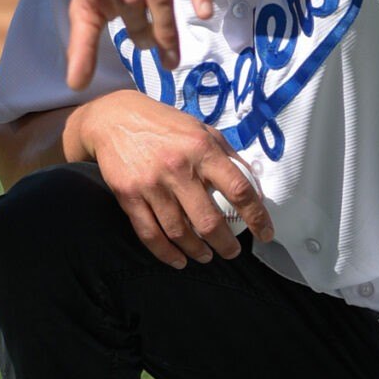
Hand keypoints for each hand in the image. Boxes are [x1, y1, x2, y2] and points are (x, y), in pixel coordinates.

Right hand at [70, 91, 270, 270]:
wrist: (114, 119)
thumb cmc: (164, 124)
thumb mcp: (201, 129)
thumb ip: (227, 155)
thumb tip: (253, 184)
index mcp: (202, 149)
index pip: (238, 189)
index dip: (256, 216)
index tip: (265, 233)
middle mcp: (178, 168)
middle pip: (209, 221)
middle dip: (226, 245)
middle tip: (232, 253)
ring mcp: (151, 184)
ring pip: (179, 232)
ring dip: (197, 252)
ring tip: (206, 256)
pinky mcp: (128, 195)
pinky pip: (150, 234)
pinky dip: (166, 254)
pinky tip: (178, 260)